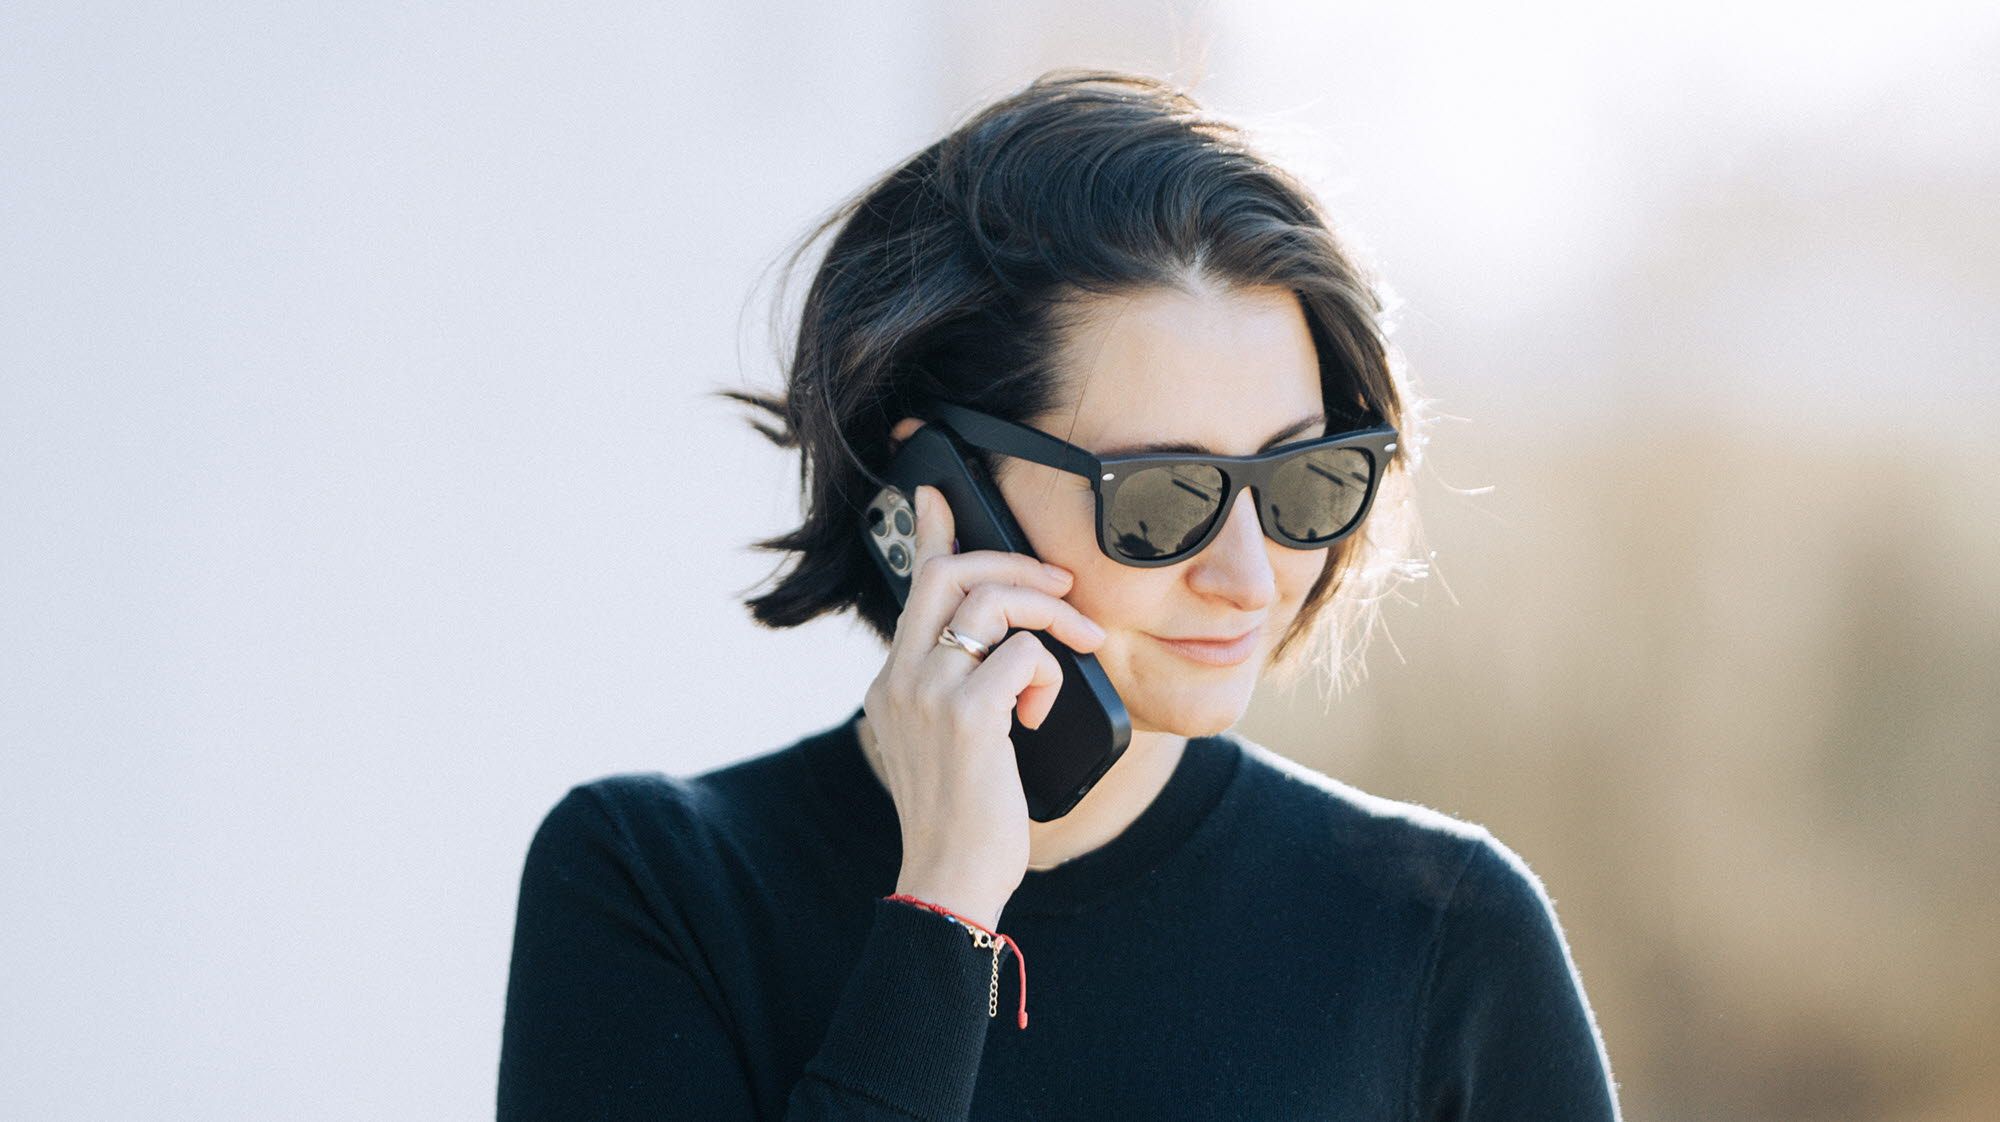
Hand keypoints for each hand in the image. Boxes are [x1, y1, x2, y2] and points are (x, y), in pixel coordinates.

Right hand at [859, 484, 1107, 926]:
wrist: (949, 878)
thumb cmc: (964, 818)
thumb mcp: (951, 743)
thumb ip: (964, 690)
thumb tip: (1014, 648)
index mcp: (894, 681)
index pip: (915, 585)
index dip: (931, 532)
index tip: (940, 493)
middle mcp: (901, 677)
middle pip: (951, 573)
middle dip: (1014, 562)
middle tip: (1060, 585)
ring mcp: (929, 692)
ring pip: (993, 602)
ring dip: (1050, 613)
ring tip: (1077, 645)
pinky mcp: (968, 715)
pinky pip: (1024, 655)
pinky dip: (1049, 673)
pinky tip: (1042, 714)